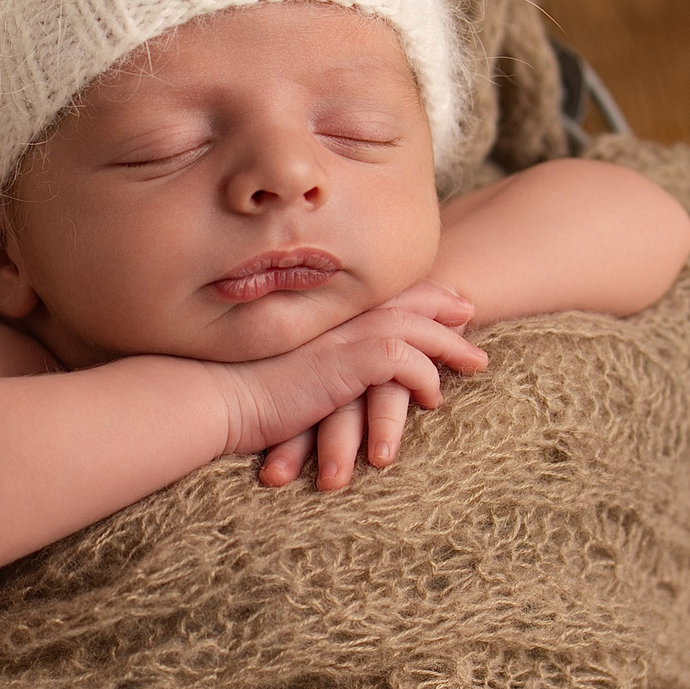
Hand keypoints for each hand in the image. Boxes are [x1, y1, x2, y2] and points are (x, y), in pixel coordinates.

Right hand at [216, 297, 484, 484]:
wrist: (213, 397)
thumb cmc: (233, 389)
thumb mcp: (277, 365)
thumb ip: (304, 359)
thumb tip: (317, 372)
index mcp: (321, 311)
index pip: (378, 292)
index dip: (410, 292)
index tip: (437, 298)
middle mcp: (336, 317)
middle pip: (405, 299)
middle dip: (443, 305)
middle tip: (468, 312)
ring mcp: (344, 336)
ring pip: (417, 328)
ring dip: (450, 345)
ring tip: (476, 361)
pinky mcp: (350, 362)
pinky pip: (408, 362)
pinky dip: (426, 376)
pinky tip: (432, 397)